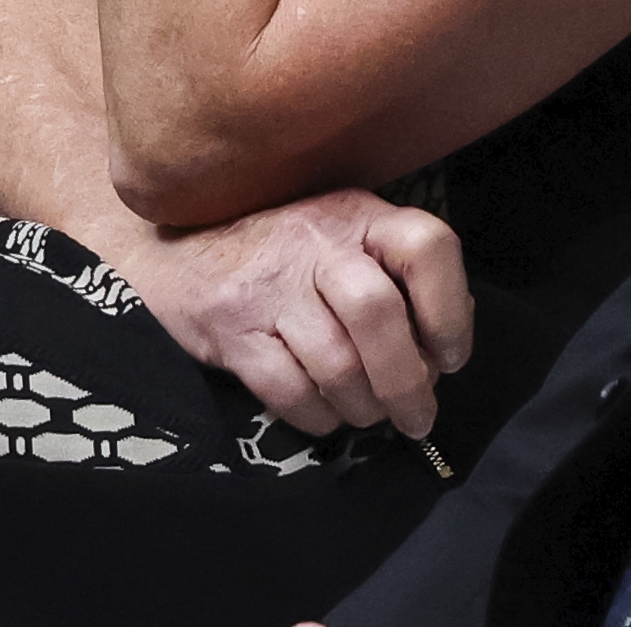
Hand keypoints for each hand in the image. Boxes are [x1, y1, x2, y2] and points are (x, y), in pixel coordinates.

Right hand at [110, 186, 472, 438]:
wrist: (180, 246)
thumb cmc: (282, 249)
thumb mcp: (344, 237)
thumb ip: (398, 277)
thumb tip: (448, 339)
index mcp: (356, 213)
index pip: (427, 247)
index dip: (450, 310)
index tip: (448, 355)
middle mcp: (315, 241)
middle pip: (378, 314)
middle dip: (407, 382)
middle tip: (417, 415)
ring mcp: (270, 285)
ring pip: (337, 364)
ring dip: (363, 407)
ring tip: (366, 412)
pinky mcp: (232, 329)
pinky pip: (291, 392)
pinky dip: (318, 417)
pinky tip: (322, 410)